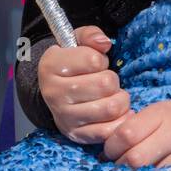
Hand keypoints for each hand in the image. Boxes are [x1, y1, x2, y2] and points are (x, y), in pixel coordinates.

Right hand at [39, 25, 132, 143]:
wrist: (56, 92)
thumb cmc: (71, 65)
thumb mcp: (77, 42)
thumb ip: (91, 36)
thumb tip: (104, 44)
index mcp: (50, 66)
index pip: (93, 60)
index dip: (100, 60)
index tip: (94, 63)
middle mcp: (53, 93)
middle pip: (106, 84)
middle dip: (112, 80)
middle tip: (105, 81)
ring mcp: (64, 117)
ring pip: (111, 108)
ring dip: (119, 100)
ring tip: (111, 96)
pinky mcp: (76, 135)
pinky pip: (108, 132)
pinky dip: (120, 121)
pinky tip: (116, 113)